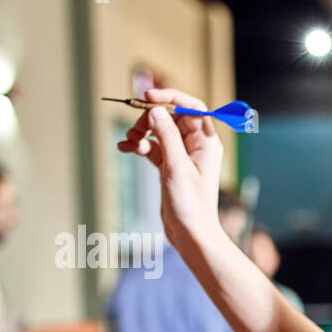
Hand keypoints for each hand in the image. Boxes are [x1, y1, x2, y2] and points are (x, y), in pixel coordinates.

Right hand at [117, 88, 224, 251]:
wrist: (190, 234)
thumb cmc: (190, 204)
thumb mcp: (176, 167)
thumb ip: (167, 136)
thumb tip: (156, 110)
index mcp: (207, 142)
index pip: (192, 107)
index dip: (171, 97)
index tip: (148, 96)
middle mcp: (197, 145)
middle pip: (172, 116)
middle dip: (150, 117)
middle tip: (133, 126)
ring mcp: (183, 155)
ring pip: (160, 131)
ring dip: (142, 131)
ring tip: (128, 140)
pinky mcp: (170, 166)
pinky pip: (153, 146)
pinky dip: (140, 145)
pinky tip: (125, 148)